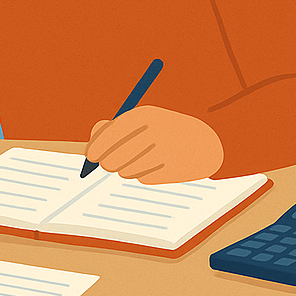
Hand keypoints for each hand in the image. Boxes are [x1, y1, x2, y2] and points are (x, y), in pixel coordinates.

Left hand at [84, 105, 223, 183]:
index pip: (110, 135)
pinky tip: (153, 166)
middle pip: (114, 159)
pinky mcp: (172, 172)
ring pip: (126, 172)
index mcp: (144, 116)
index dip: (96, 148)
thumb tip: (92, 139)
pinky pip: (143, 180)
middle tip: (108, 163)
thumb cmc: (164, 128)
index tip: (91, 156)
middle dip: (108, 163)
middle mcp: (154, 133)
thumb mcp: (141, 118)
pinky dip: (143, 175)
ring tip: (136, 160)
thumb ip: (113, 126)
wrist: (204, 141)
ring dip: (126, 170)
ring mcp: (165, 154)